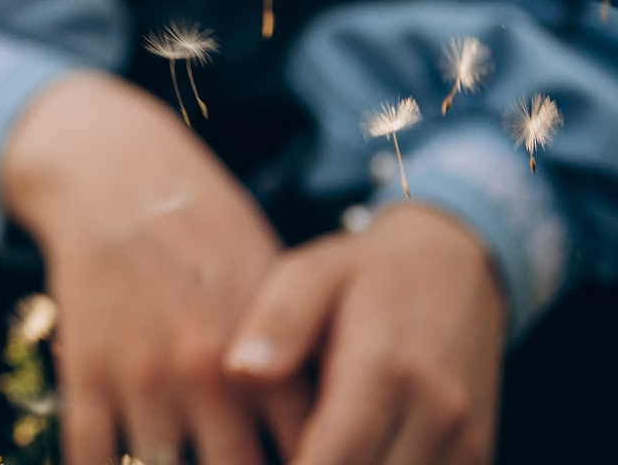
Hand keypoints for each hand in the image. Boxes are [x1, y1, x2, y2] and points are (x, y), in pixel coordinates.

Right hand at [0, 72, 295, 464]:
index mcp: (267, 357)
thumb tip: (344, 426)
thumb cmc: (209, 233)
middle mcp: (207, 377)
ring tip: (187, 463)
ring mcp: (143, 379)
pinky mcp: (86, 373)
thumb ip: (305, 364)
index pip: (310, 455)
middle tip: (238, 464)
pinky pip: (91, 454)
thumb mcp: (276, 290)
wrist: (115, 178)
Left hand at [225, 205, 504, 464]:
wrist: (457, 269)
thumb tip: (239, 370)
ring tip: (307, 450)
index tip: (252, 462)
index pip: (334, 456)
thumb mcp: (311, 273)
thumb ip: (277, 322)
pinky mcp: (477, 450)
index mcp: (382, 367)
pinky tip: (352, 454)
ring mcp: (463, 436)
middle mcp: (434, 410)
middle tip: (275, 455)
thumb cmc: (365, 272)